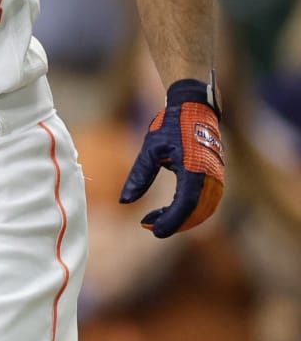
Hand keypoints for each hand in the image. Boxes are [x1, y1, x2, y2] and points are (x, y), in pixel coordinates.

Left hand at [120, 78, 225, 237]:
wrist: (195, 109)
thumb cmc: (171, 126)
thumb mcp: (151, 150)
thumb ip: (139, 177)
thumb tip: (124, 201)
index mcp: (195, 169)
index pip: (186, 205)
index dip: (171, 221)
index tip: (152, 230)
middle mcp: (211, 177)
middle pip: (196, 212)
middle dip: (173, 223)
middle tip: (148, 226)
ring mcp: (217, 179)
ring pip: (203, 210)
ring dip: (182, 220)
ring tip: (156, 221)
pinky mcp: (216, 178)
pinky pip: (206, 202)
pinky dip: (190, 211)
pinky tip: (169, 212)